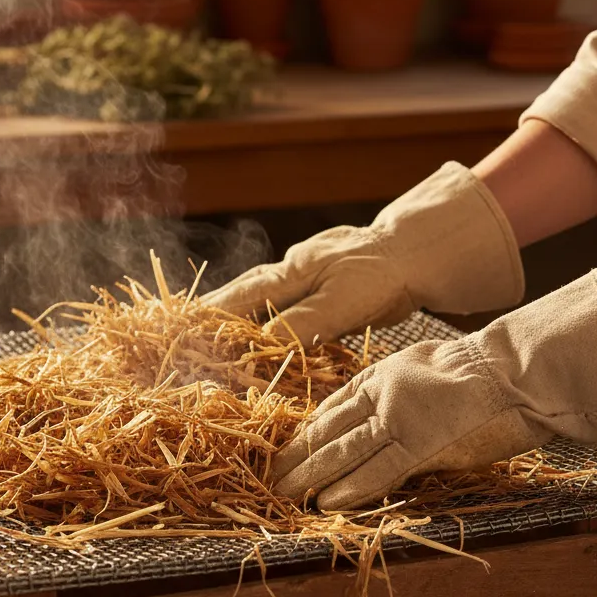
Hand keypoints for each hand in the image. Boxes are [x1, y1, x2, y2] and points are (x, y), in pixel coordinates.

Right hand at [203, 162, 523, 346]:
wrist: (416, 253)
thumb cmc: (383, 274)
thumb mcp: (344, 302)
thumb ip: (303, 322)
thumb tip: (262, 342)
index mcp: (289, 273)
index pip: (238, 299)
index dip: (208, 317)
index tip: (180, 331)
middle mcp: (288, 272)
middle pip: (238, 293)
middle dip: (208, 311)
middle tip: (179, 329)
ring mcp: (302, 276)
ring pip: (256, 296)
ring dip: (230, 313)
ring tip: (203, 331)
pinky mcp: (317, 286)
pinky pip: (279, 303)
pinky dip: (259, 315)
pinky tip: (253, 327)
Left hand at [272, 270, 596, 511]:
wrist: (511, 366)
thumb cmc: (478, 372)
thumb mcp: (421, 372)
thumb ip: (395, 396)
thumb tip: (381, 417)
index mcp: (377, 377)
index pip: (331, 409)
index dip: (306, 433)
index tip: (285, 449)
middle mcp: (377, 395)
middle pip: (326, 429)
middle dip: (295, 456)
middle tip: (269, 477)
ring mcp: (395, 417)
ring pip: (341, 449)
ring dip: (309, 475)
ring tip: (283, 494)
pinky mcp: (418, 440)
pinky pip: (378, 468)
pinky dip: (351, 487)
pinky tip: (327, 502)